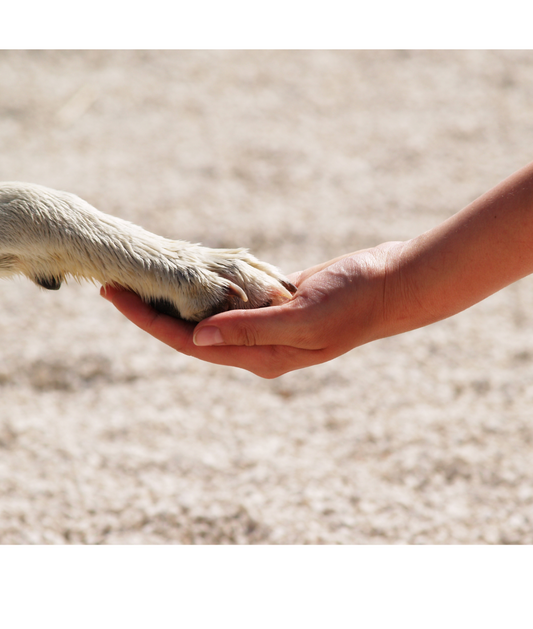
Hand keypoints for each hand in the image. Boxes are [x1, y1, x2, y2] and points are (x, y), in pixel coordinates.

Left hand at [101, 242, 403, 377]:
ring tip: (144, 277)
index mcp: (261, 356)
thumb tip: (197, 337)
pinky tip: (189, 271)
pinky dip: (209, 285)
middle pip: (192, 331)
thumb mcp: (302, 318)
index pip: (190, 344)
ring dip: (178, 297)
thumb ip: (250, 330)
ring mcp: (268, 325)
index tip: (116, 299)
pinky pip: (233, 297)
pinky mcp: (277, 302)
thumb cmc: (353, 303)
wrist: (391, 284)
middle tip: (116, 285)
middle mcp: (259, 346)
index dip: (150, 323)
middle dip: (153, 311)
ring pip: (210, 314)